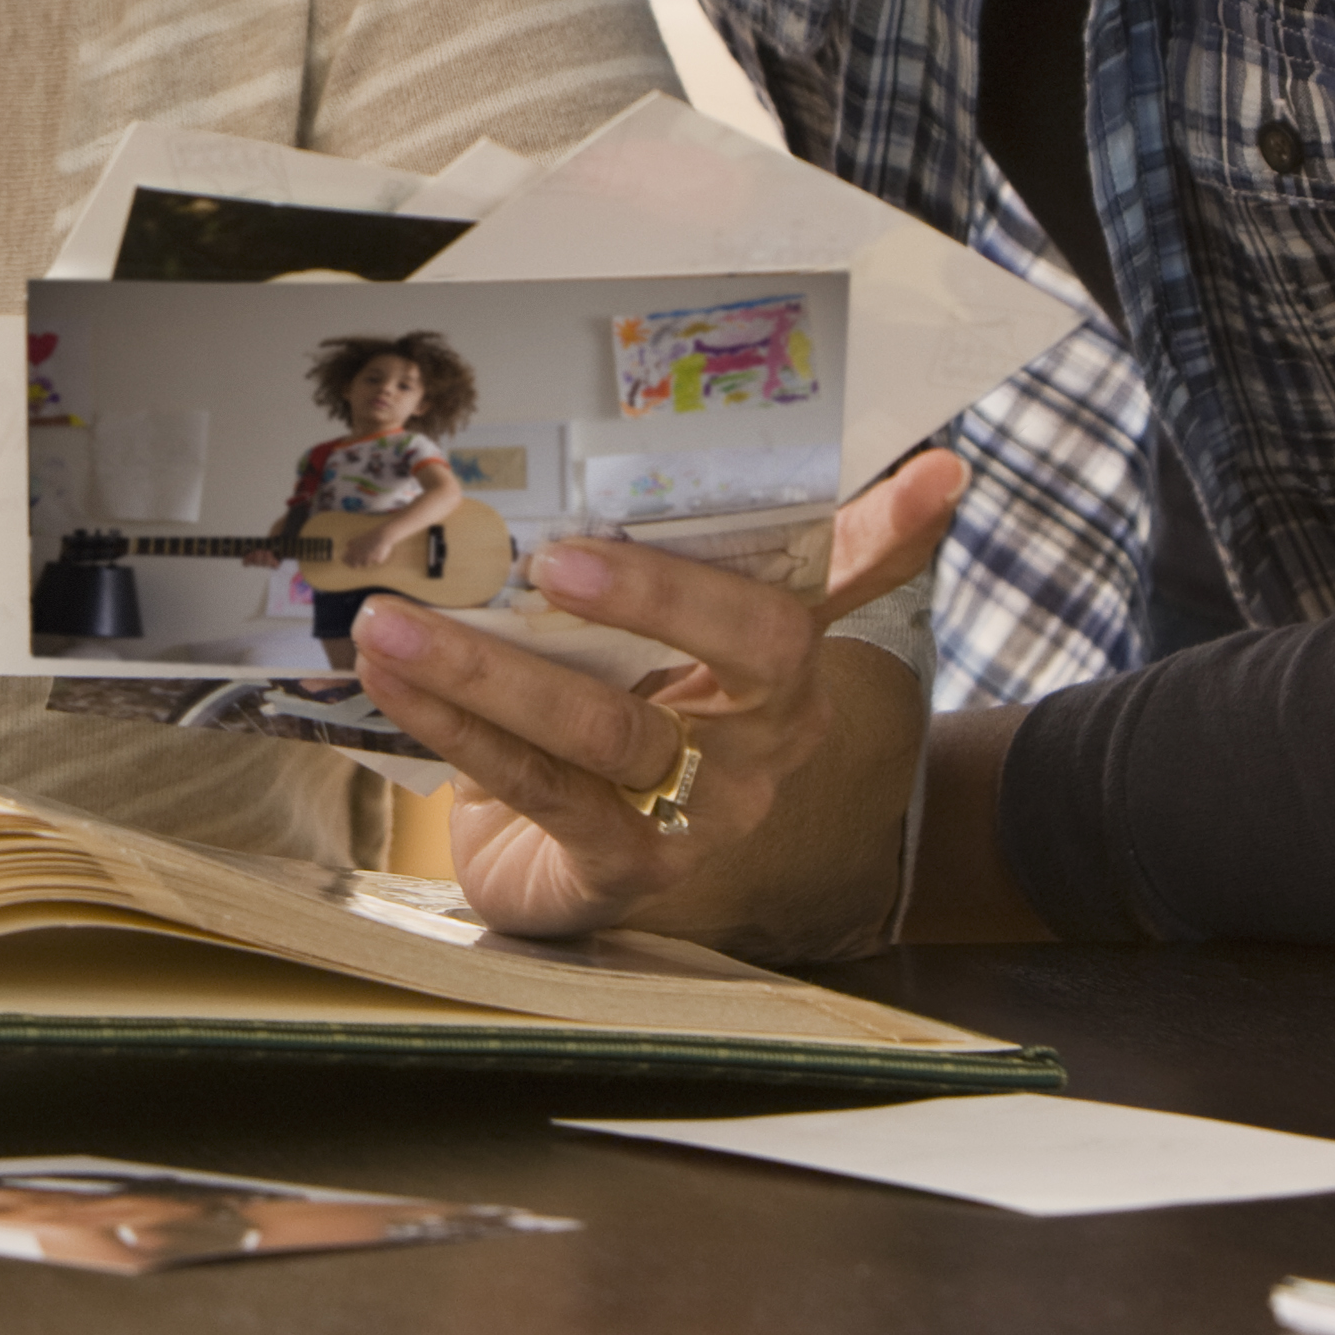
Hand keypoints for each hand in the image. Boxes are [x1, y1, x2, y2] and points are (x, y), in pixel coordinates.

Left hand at [349, 448, 968, 960]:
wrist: (555, 866)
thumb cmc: (604, 713)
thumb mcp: (640, 633)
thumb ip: (667, 555)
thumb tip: (749, 467)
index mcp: (778, 660)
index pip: (842, 577)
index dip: (893, 530)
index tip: (939, 470)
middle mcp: (764, 732)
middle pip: (749, 648)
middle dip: (657, 593)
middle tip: (554, 556)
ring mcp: (706, 810)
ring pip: (609, 728)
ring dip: (489, 668)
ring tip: (396, 621)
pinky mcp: (628, 868)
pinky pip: (541, 791)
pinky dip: (458, 729)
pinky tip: (397, 683)